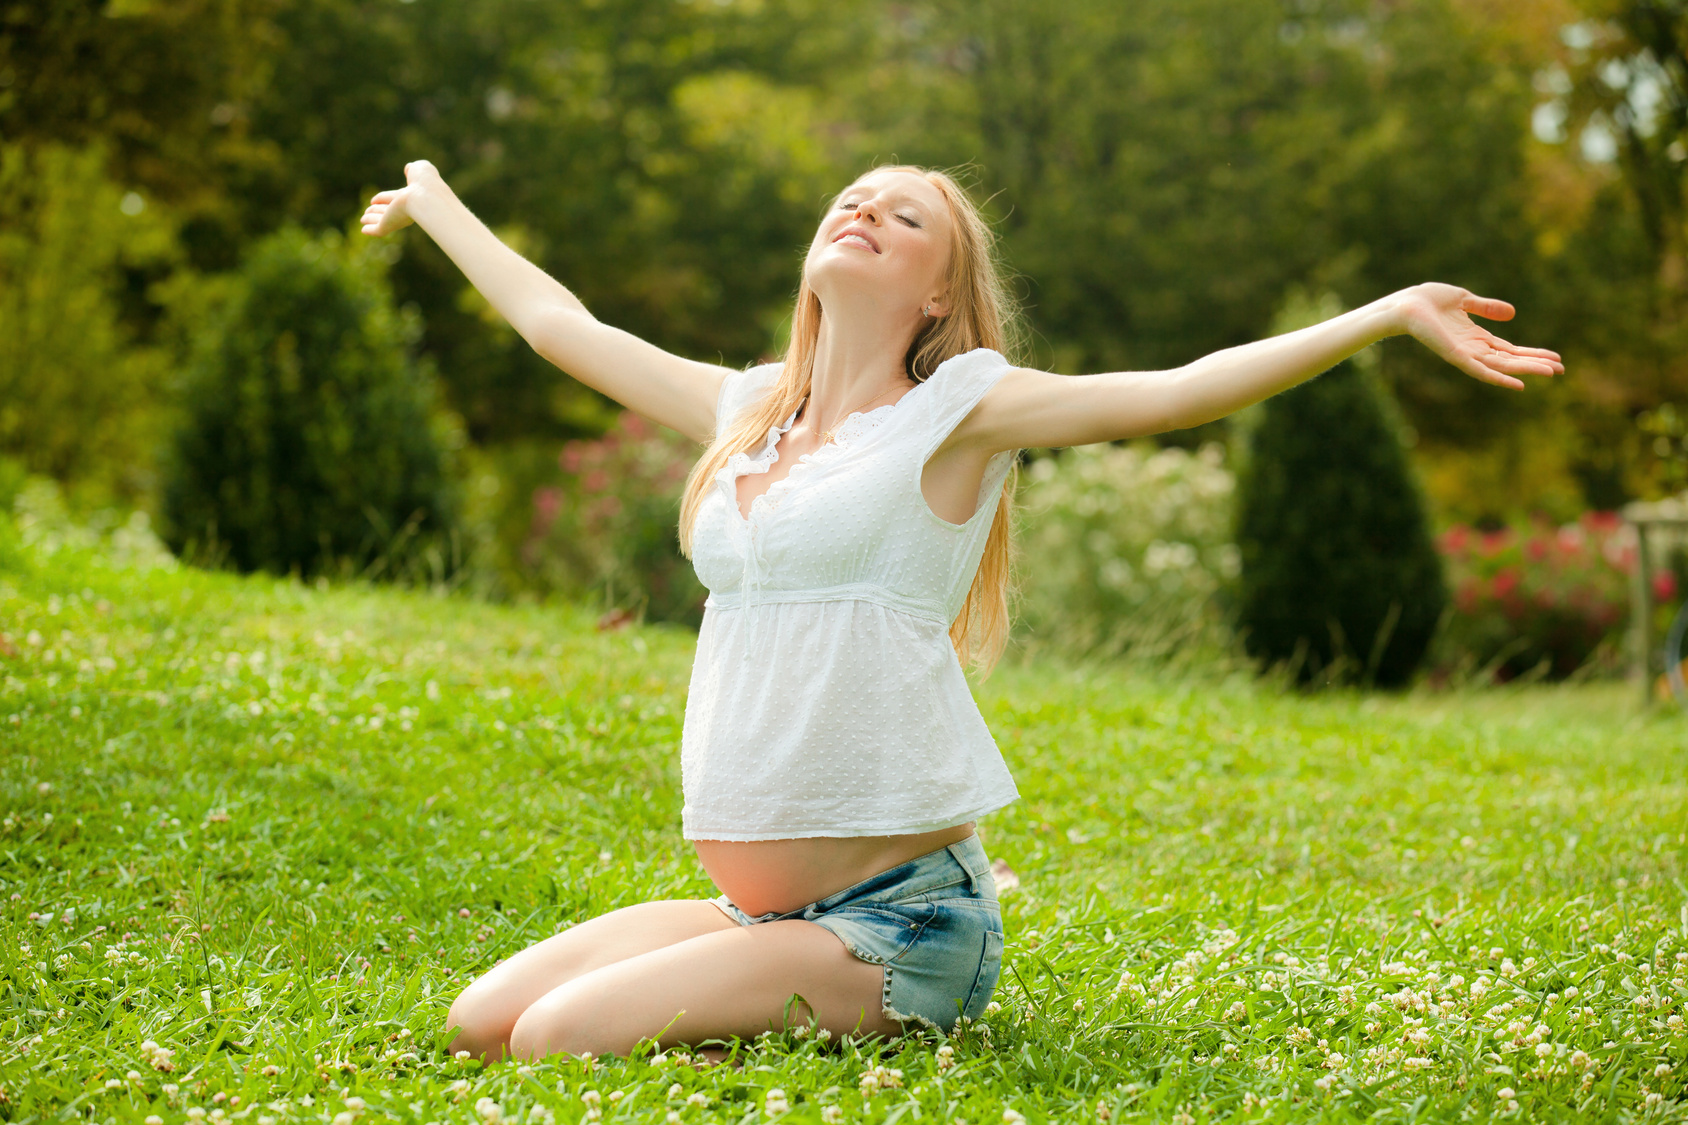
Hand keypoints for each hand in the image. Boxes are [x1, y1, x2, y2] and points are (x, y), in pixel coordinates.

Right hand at [360, 160, 445, 237]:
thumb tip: (409, 168)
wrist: (426, 196)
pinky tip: (363, 230)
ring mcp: (397, 218)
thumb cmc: (425, 181)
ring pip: (383, 220)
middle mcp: (405, 209)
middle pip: (389, 210)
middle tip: (368, 210)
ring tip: (362, 218)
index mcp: (412, 196)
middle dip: (379, 210)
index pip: (396, 198)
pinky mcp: (389, 225)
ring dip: (372, 219)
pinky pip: (379, 230)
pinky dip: (370, 230)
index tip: (376, 199)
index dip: (386, 198)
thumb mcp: (419, 170)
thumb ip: (413, 169)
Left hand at [1394, 283, 1562, 389]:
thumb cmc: (1428, 300)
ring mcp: (1464, 354)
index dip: (1532, 354)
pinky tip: (1518, 384)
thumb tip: (1513, 314)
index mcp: (1475, 337)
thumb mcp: (1464, 300)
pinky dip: (1499, 378)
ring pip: (1501, 366)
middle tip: (1561, 370)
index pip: (1509, 349)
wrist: (1405, 303)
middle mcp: (1472, 349)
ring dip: (1526, 370)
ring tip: (1551, 373)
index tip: (1555, 357)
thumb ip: (1486, 307)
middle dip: (1535, 364)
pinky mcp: (1455, 356)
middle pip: (1510, 360)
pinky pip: (1480, 371)